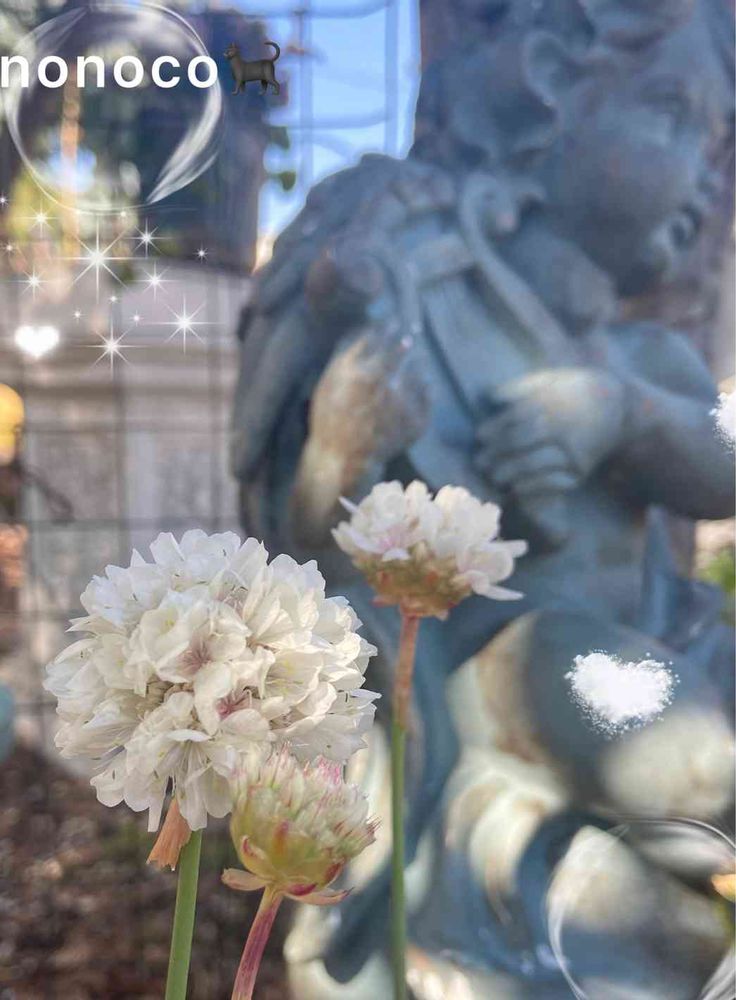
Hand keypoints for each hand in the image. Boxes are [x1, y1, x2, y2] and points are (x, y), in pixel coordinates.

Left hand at [474, 368, 625, 499]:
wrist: (619, 407)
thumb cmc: (575, 390)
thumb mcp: (551, 379)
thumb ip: (520, 387)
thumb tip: (491, 397)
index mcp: (551, 403)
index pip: (513, 419)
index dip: (492, 430)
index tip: (479, 437)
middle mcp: (560, 427)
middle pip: (519, 442)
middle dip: (495, 454)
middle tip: (480, 463)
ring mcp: (572, 450)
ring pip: (533, 464)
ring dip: (509, 473)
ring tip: (494, 477)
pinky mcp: (581, 469)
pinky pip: (553, 483)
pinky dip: (532, 487)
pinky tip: (516, 488)